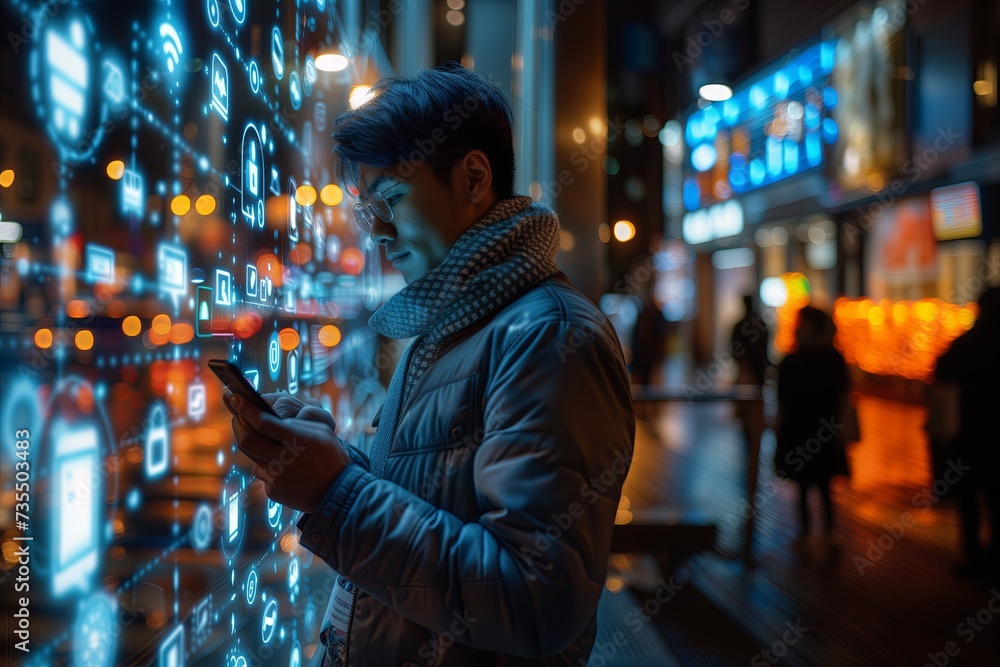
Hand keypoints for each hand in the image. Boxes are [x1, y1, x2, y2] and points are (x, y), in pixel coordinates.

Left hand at [224, 393, 350, 512]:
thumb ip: (296, 423)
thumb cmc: (333, 457)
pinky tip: (278, 463)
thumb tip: (271, 420)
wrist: (339, 493)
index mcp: (298, 439)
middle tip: (236, 414)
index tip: (236, 398)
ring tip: (256, 436)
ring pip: (251, 457)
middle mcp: (283, 459)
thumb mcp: (322, 431)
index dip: (246, 408)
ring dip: (252, 444)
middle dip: (237, 424)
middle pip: (246, 440)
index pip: (262, 422)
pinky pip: (262, 473)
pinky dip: (266, 465)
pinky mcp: (273, 491)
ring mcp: (276, 477)